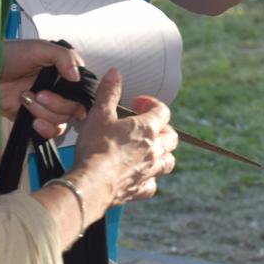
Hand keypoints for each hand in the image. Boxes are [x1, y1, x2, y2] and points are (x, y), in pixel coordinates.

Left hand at [0, 39, 85, 139]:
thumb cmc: (8, 55)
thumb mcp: (38, 48)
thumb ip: (63, 57)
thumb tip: (77, 77)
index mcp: (62, 71)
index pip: (82, 89)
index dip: (79, 96)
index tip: (72, 97)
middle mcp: (57, 89)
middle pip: (73, 108)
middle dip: (57, 104)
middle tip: (38, 94)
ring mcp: (45, 106)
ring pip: (61, 121)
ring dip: (44, 113)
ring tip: (25, 99)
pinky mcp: (32, 118)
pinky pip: (48, 131)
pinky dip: (44, 129)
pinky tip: (33, 121)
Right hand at [71, 69, 177, 211]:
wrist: (92, 183)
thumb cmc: (96, 147)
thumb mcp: (99, 113)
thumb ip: (109, 92)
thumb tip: (114, 74)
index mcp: (147, 128)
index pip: (162, 111)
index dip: (151, 104)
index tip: (137, 104)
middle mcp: (154, 150)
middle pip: (172, 137)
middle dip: (162, 129)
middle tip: (146, 127)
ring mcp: (150, 171)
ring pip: (168, 161)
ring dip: (162, 154)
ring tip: (149, 150)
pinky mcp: (140, 189)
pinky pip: (153, 184)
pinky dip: (150, 179)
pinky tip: (140, 176)